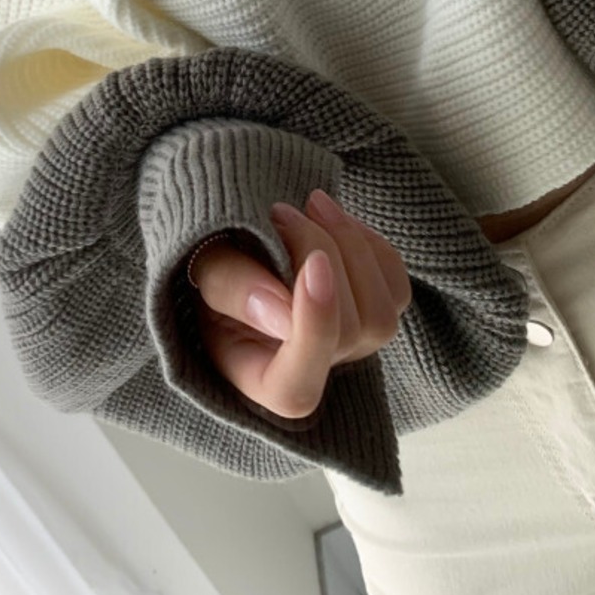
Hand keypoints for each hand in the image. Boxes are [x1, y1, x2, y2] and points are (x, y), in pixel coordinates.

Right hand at [187, 191, 412, 420]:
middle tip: (280, 212)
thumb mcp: (199, 275)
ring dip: (349, 245)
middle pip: (346, 333)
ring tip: (310, 206)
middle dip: (321, 256)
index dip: (315, 329)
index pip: (297, 388)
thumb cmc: (212, 269)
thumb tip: (282, 308)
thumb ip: (230, 288)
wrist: (236, 251)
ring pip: (381, 312)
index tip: (314, 262)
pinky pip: (395, 285)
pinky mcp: (376, 314)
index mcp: (260, 382)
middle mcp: (314, 375)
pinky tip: (334, 220)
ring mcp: (352, 349)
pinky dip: (371, 244)